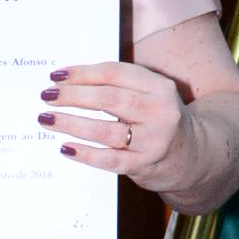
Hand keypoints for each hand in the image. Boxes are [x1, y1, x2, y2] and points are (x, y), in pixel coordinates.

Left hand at [38, 62, 194, 193]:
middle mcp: (160, 112)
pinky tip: (65, 147)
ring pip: (105, 130)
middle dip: (72, 96)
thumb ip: (119, 86)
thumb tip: (68, 82)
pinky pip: (109, 160)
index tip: (56, 76)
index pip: (115, 73)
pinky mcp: (144, 165)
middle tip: (47, 96)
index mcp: (159, 87)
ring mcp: (153, 140)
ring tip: (47, 119)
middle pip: (108, 100)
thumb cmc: (157, 119)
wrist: (191, 155)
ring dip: (71, 124)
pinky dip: (85, 153)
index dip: (83, 73)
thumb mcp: (150, 95)